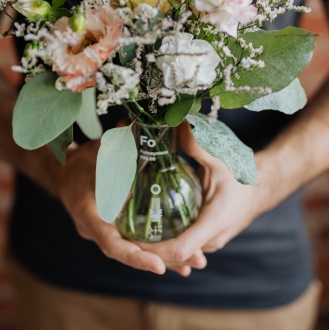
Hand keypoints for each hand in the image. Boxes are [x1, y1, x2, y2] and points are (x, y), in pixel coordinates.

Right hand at [56, 135, 205, 275]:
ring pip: (134, 251)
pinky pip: (135, 242)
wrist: (65, 173)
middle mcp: (95, 230)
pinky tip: (182, 253)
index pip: (111, 243)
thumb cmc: (80, 162)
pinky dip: (156, 248)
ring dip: (164, 258)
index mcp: (88, 215)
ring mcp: (104, 232)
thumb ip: (114, 148)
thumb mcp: (96, 154)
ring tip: (194, 263)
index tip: (158, 266)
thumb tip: (134, 131)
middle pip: (128, 253)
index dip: (134, 256)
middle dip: (160, 260)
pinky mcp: (114, 229)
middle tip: (192, 263)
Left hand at [135, 120, 268, 265]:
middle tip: (119, 234)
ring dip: (155, 248)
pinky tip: (146, 229)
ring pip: (178, 255)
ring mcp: (210, 242)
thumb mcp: (221, 159)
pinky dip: (165, 242)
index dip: (154, 250)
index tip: (131, 239)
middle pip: (175, 257)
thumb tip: (177, 124)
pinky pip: (184, 248)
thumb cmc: (241, 175)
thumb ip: (198, 146)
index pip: (181, 250)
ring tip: (127, 232)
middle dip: (148, 250)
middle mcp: (213, 238)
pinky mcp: (207, 239)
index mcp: (215, 221)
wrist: (261, 190)